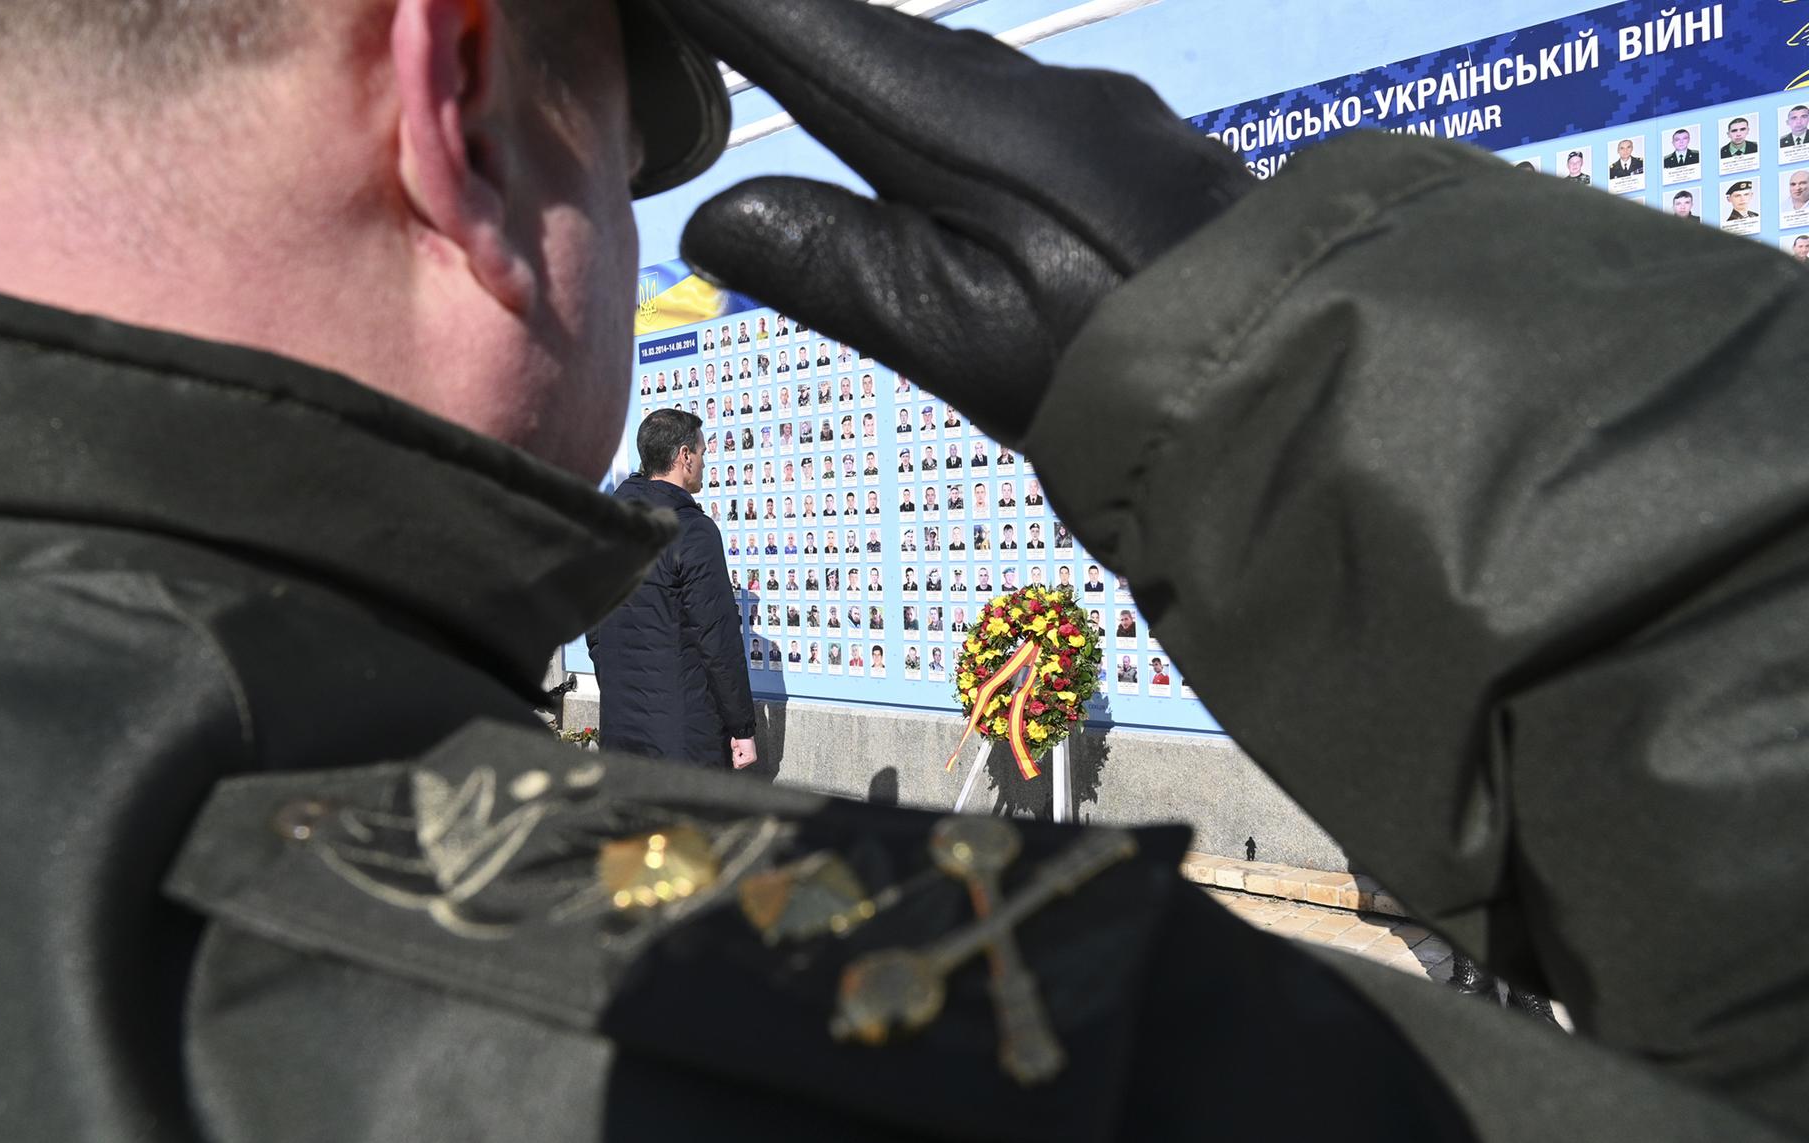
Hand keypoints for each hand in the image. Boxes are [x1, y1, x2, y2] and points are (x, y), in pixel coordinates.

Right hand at [661, 0, 1251, 443]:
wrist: (1291, 364)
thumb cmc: (1105, 358)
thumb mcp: (945, 330)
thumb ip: (826, 265)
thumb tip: (712, 215)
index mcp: (949, 120)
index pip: (796, 27)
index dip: (714, 4)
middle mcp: (1017, 88)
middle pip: (867, 30)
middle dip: (777, 20)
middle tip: (705, 25)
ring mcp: (1087, 109)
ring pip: (945, 64)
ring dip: (862, 56)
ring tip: (802, 65)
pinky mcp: (1132, 145)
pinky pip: (1005, 97)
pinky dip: (939, 98)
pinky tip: (948, 143)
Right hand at [731, 737, 757, 769]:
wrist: (742, 733)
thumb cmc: (739, 739)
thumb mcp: (736, 750)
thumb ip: (736, 759)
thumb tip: (735, 766)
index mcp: (749, 756)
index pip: (739, 765)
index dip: (735, 758)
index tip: (738, 749)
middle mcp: (752, 759)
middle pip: (738, 766)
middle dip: (735, 757)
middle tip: (739, 749)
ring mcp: (752, 759)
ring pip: (738, 764)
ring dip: (736, 755)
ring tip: (740, 748)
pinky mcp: (750, 758)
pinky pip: (739, 762)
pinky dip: (736, 754)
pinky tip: (740, 748)